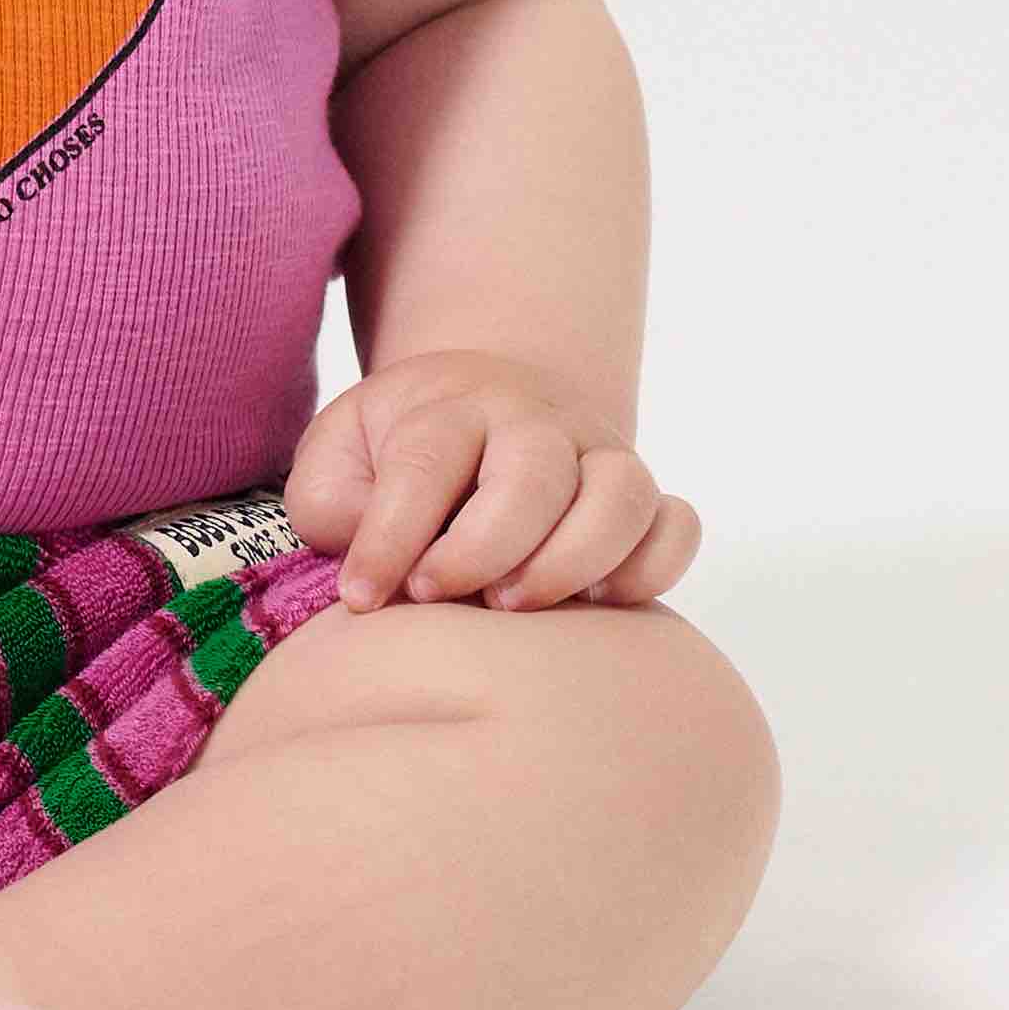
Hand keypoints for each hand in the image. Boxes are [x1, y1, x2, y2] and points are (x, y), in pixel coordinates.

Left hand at [280, 350, 700, 614]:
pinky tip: (599, 603)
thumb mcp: (338, 460)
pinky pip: (677, 526)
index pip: (424, 463)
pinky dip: (653, 567)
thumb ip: (331, 502)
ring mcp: (599, 454)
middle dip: (484, 547)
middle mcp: (535, 421)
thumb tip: (371, 556)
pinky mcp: (644, 498)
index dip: (390, 536)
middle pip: (533, 473)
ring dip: (573, 559)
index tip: (360, 597)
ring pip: (620, 494)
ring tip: (514, 603)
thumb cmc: (396, 452)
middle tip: (437, 593)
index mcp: (451, 406)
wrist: (484, 405)